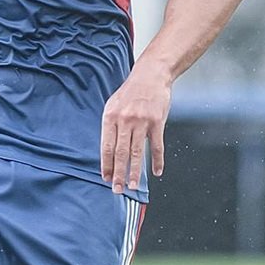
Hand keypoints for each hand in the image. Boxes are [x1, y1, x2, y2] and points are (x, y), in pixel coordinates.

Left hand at [100, 59, 171, 193]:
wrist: (151, 75)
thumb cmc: (131, 91)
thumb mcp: (113, 104)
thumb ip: (111, 126)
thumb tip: (108, 151)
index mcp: (110, 117)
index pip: (106, 147)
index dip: (106, 165)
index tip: (106, 178)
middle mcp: (125, 120)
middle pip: (121, 153)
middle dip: (119, 174)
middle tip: (117, 189)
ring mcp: (141, 121)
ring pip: (137, 152)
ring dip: (135, 172)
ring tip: (133, 186)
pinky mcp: (157, 122)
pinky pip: (156, 146)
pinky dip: (157, 160)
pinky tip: (157, 171)